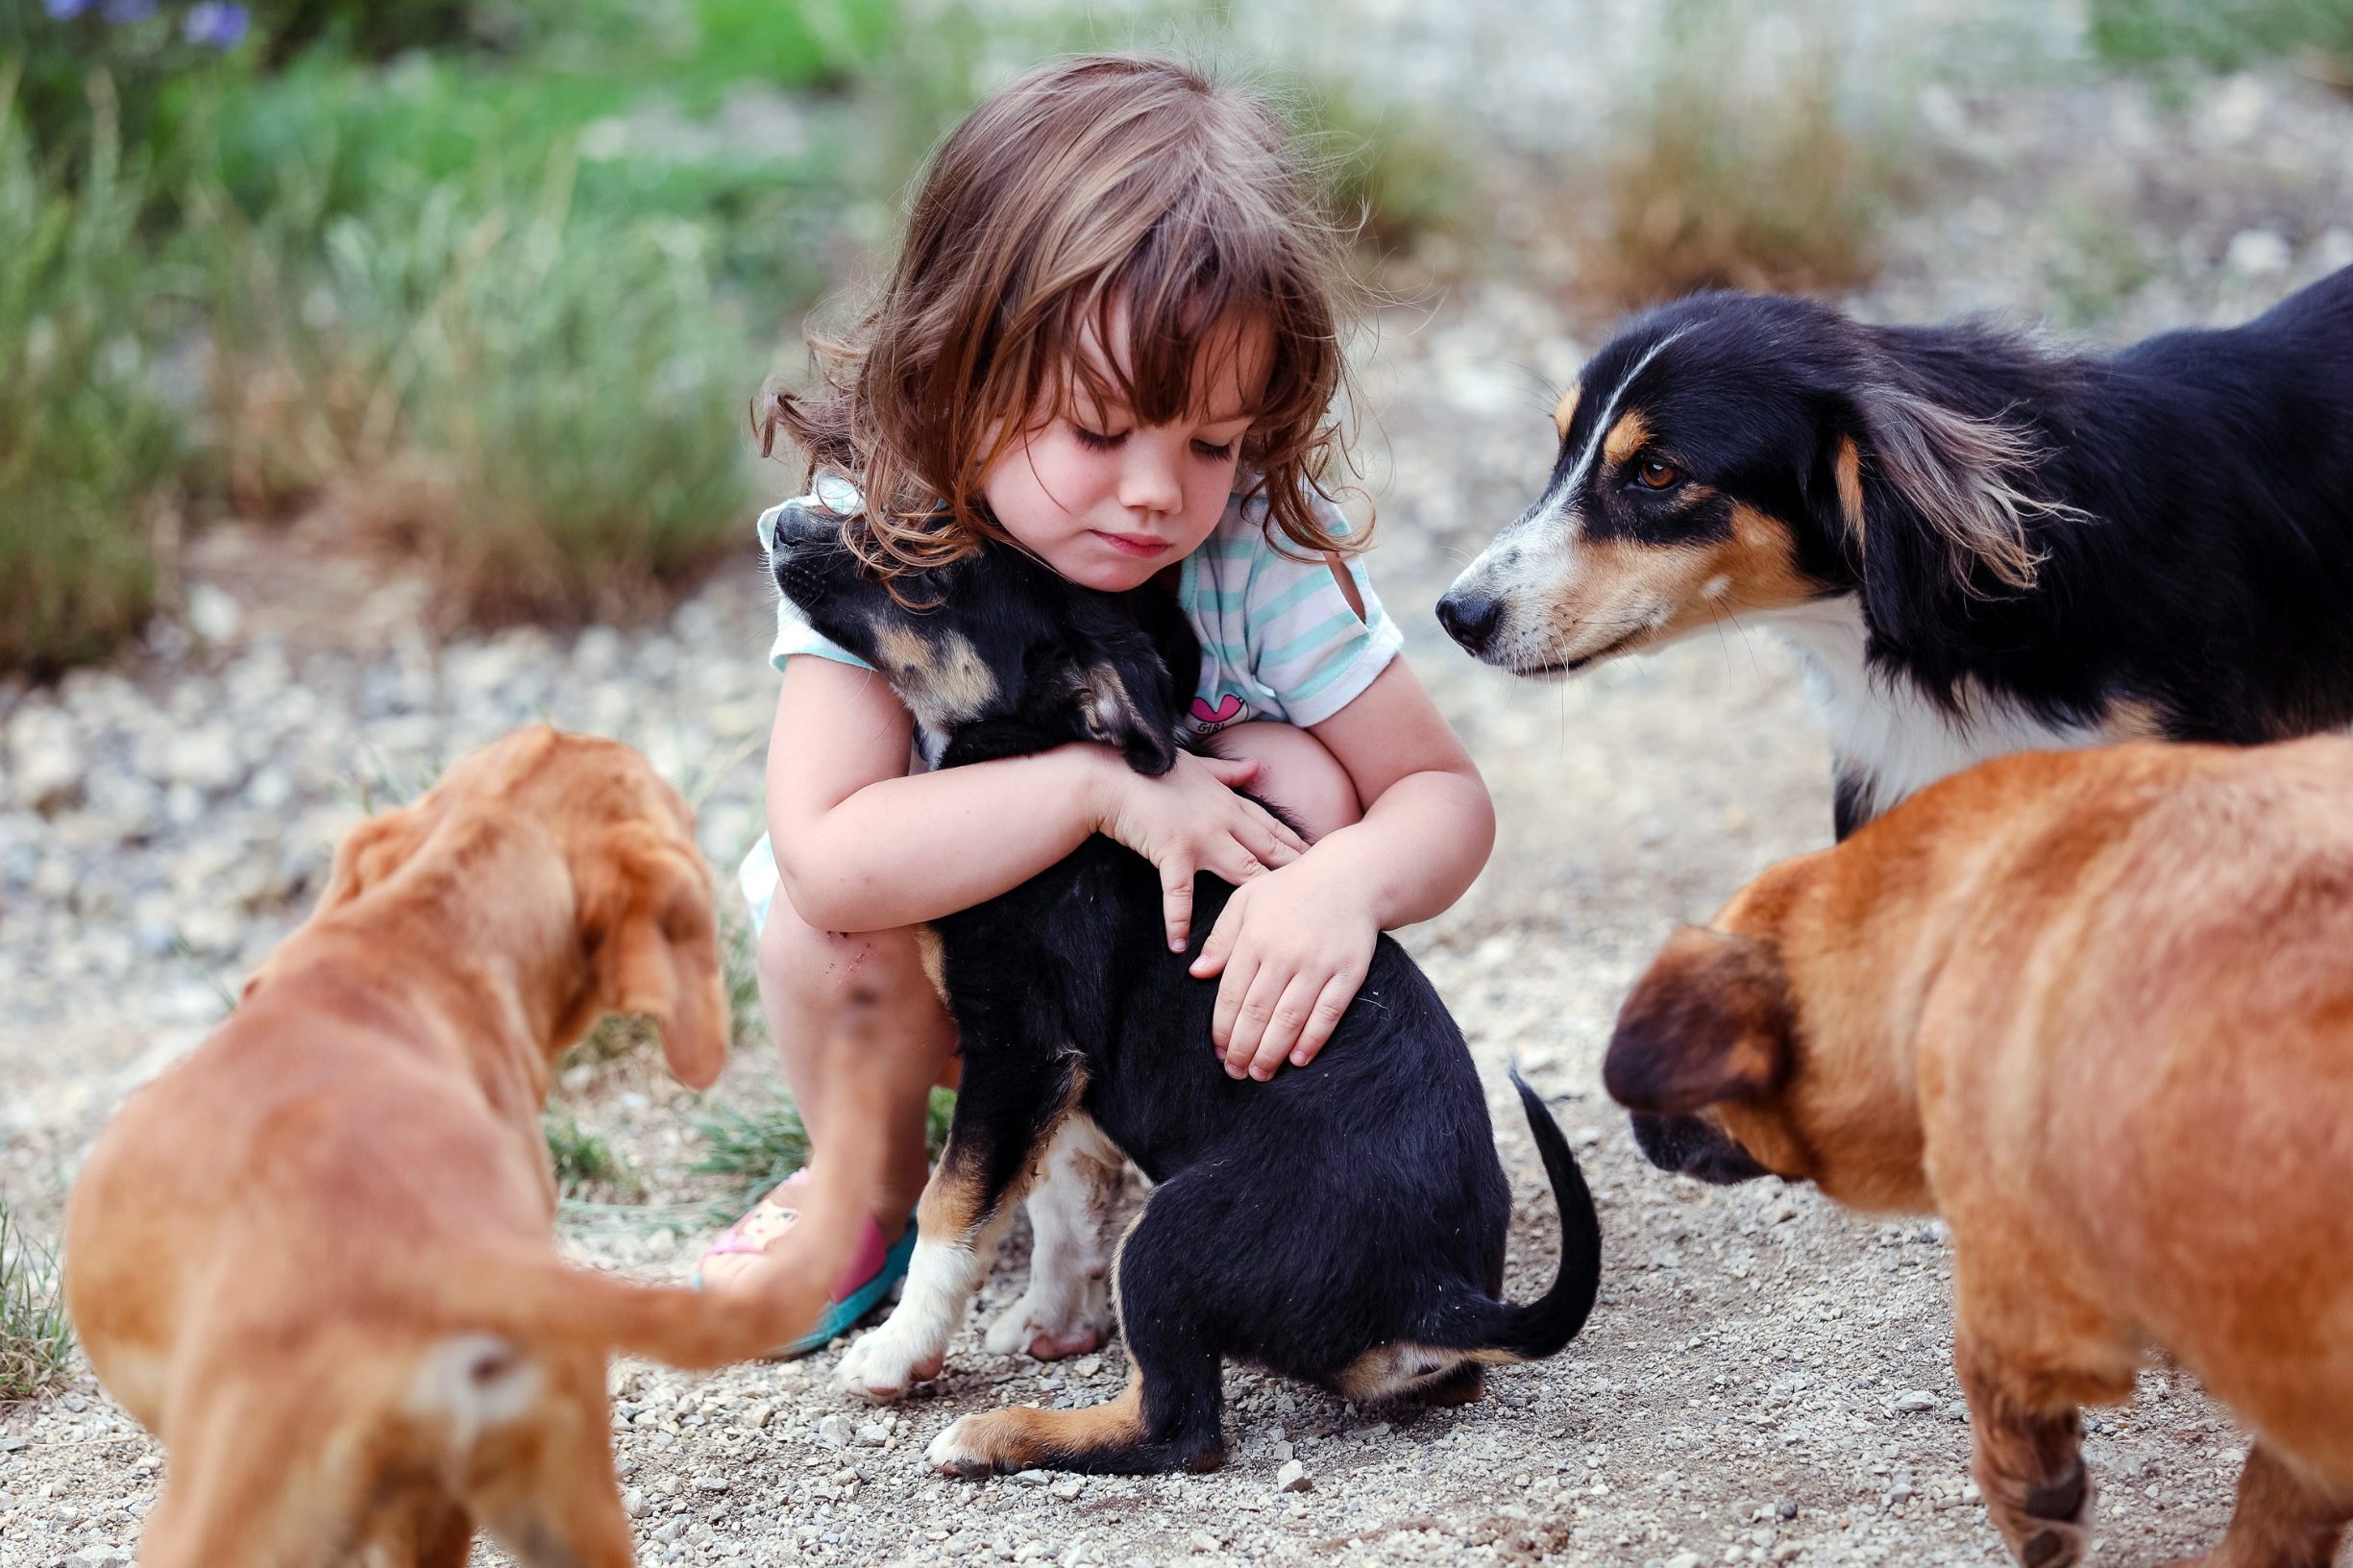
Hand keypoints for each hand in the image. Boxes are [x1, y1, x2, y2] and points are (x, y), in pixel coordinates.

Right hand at [1091, 750, 1309, 950]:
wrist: (1112, 777)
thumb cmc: (1151, 768)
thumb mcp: (1197, 765)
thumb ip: (1229, 771)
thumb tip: (1255, 766)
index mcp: (1228, 802)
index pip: (1271, 826)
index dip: (1296, 843)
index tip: (1319, 858)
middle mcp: (1222, 821)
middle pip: (1267, 851)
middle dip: (1294, 871)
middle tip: (1317, 893)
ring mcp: (1200, 838)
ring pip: (1240, 871)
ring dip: (1258, 896)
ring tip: (1277, 924)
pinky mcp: (1172, 853)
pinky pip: (1180, 893)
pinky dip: (1178, 919)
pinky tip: (1179, 946)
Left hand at [1189, 854, 1376, 1079]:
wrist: (1350, 877)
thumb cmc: (1291, 890)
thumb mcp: (1246, 902)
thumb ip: (1221, 938)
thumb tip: (1197, 973)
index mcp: (1255, 938)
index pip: (1231, 995)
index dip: (1222, 1029)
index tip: (1218, 1052)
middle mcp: (1285, 954)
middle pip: (1257, 1013)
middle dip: (1243, 1049)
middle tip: (1236, 1073)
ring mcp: (1318, 965)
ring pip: (1289, 1020)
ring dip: (1271, 1053)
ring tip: (1260, 1074)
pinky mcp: (1348, 972)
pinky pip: (1328, 1013)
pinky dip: (1312, 1040)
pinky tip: (1297, 1060)